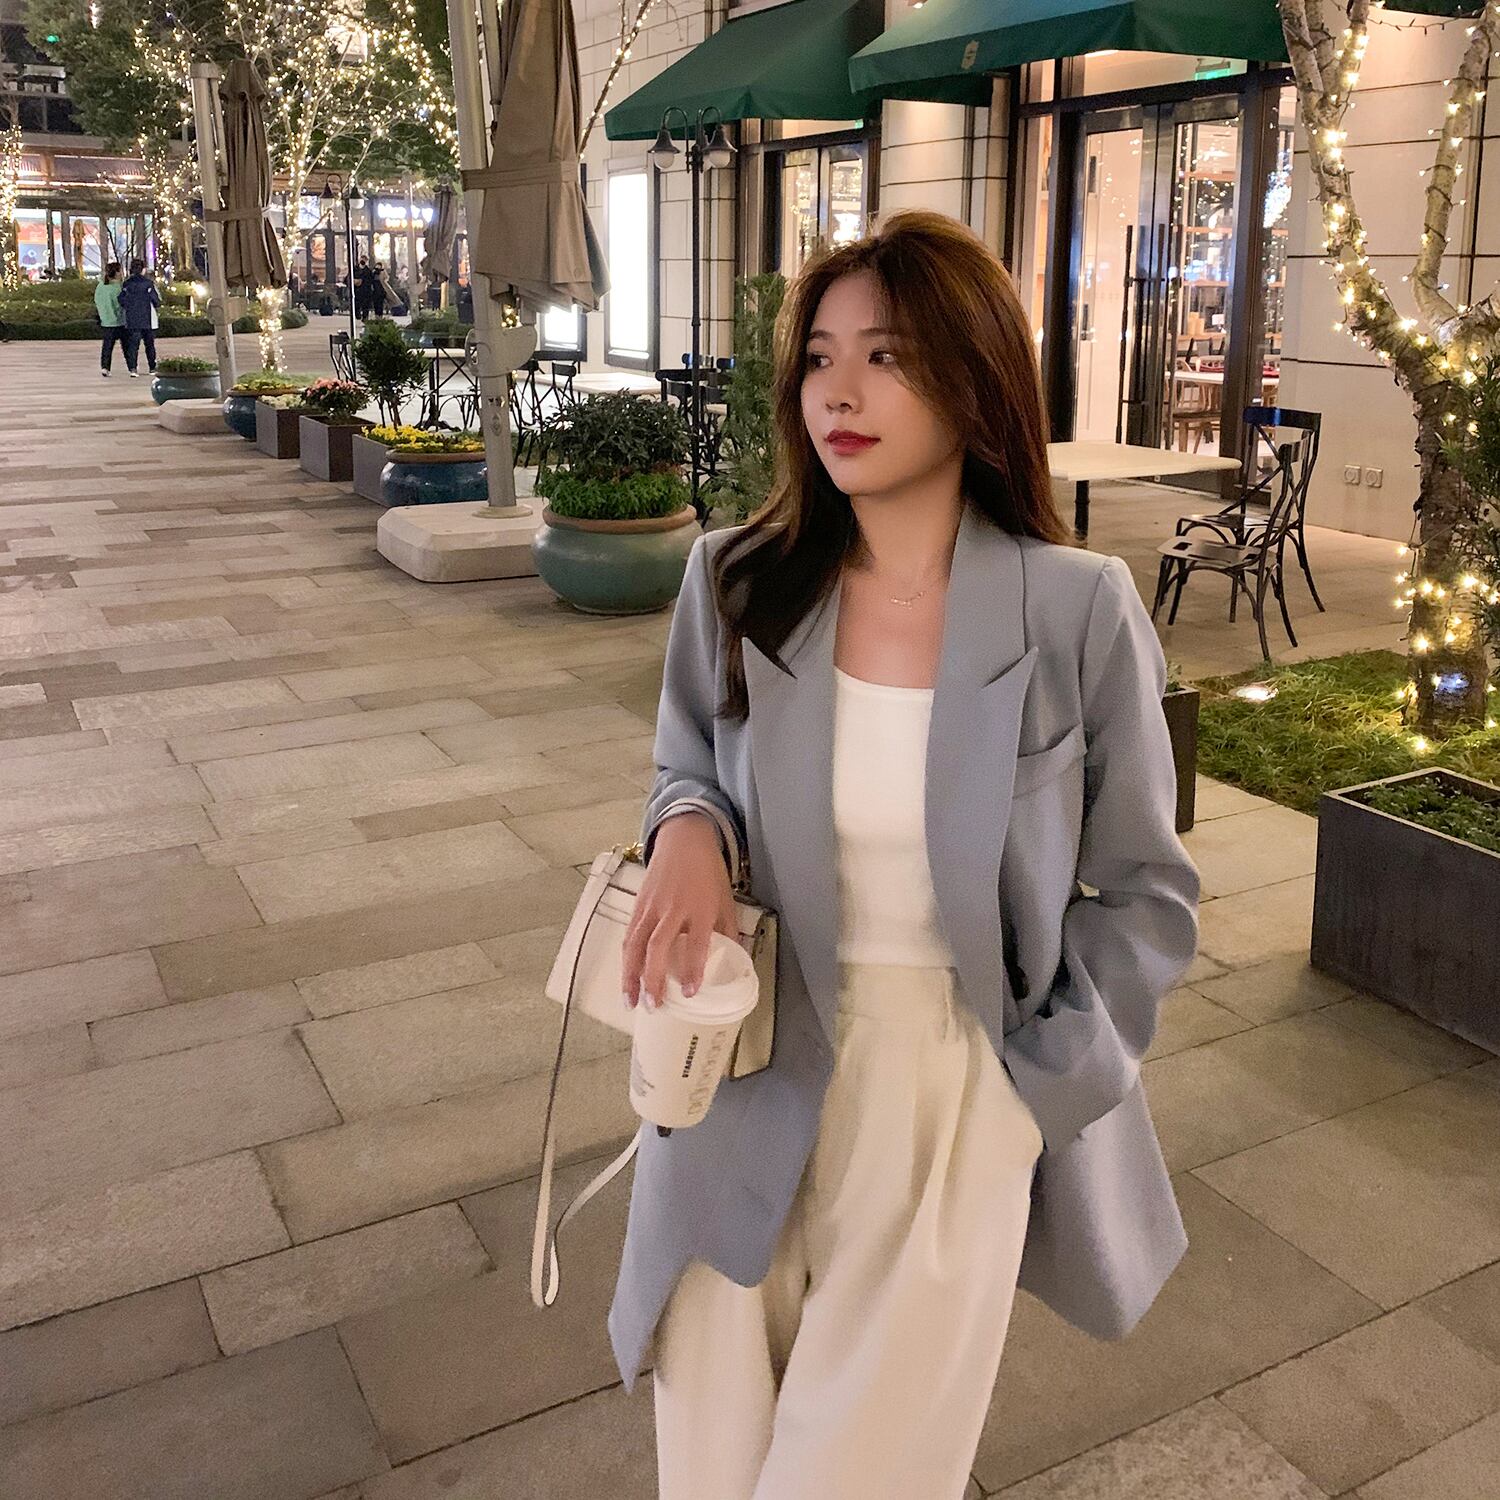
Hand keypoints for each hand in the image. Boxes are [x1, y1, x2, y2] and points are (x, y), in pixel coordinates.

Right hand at [621, 814, 739, 1011]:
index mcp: (700, 908)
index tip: (689, 992)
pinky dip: (626, 960)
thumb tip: (733, 962)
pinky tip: (626, 979)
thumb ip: (727, 931)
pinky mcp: (638, 906)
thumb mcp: (725, 900)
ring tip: (631, 1002)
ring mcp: (652, 907)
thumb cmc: (708, 872)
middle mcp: (673, 908)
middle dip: (653, 978)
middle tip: (654, 1004)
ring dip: (631, 975)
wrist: (684, 841)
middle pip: (658, 946)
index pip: (696, 943)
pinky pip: (629, 936)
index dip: (692, 969)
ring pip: (636, 944)